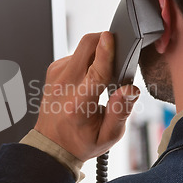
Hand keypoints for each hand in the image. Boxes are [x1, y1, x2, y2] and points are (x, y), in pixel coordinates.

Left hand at [34, 32, 139, 161]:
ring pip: (83, 48)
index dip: (105, 52)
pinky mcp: (54, 69)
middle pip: (86, 46)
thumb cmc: (80, 141)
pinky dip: (87, 61)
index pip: (95, 72)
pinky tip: (88, 79)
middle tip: (119, 56)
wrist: (52, 145)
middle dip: (106, 42)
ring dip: (97, 55)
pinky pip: (76, 54)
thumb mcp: (108, 135)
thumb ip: (120, 111)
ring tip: (101, 79)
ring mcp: (56, 74)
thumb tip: (131, 89)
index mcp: (79, 103)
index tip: (110, 37)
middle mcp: (64, 85)